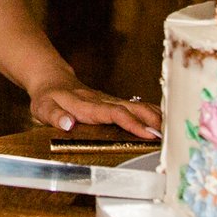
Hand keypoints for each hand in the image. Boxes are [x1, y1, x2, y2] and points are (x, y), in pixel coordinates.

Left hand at [27, 78, 160, 138]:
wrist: (52, 80)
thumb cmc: (47, 97)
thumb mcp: (43, 108)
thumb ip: (55, 116)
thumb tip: (67, 124)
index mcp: (87, 105)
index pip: (113, 113)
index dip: (131, 123)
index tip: (147, 133)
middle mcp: (102, 101)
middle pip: (131, 108)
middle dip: (151, 120)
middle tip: (169, 135)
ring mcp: (109, 100)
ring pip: (136, 106)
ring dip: (154, 116)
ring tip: (173, 129)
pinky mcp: (112, 102)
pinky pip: (134, 106)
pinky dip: (150, 112)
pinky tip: (164, 119)